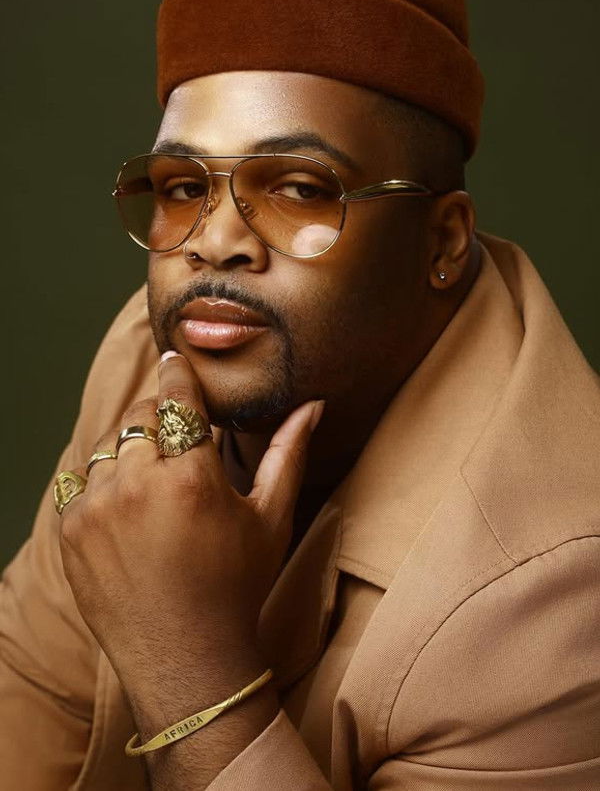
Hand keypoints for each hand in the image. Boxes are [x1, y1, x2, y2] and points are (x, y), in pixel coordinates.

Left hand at [58, 352, 323, 690]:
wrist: (186, 659)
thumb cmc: (237, 587)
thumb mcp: (271, 518)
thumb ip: (288, 452)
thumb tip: (313, 404)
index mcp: (191, 478)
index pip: (178, 398)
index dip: (177, 372)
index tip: (175, 357)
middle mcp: (136, 486)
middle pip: (139, 414)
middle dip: (159, 411)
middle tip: (177, 425)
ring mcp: (97, 510)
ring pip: (108, 444)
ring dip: (131, 445)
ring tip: (157, 470)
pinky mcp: (71, 533)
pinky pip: (81, 480)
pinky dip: (105, 479)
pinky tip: (130, 502)